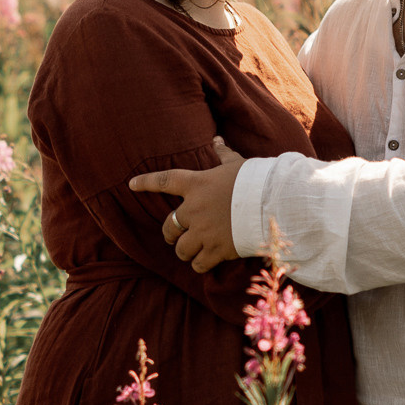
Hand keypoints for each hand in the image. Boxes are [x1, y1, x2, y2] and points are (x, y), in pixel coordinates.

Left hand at [129, 137, 243, 272]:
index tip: (131, 185)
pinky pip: (197, 264)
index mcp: (196, 184)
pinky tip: (205, 262)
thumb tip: (217, 141)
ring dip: (184, 250)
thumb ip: (223, 155)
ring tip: (191, 251)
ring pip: (180, 249)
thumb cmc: (256, 180)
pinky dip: (199, 264)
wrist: (273, 205)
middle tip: (173, 236)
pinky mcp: (215, 250)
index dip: (146, 183)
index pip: (164, 181)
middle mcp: (194, 209)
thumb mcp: (237, 164)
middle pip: (168, 226)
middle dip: (169, 233)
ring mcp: (203, 231)